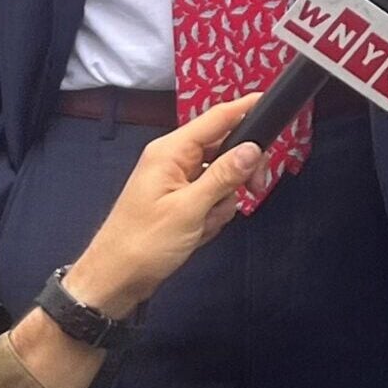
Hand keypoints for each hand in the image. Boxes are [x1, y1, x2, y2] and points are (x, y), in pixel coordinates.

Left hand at [62, 95, 263, 318]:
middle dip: (239, 172)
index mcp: (172, 151)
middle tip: (254, 190)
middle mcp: (175, 159)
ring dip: (222, 202)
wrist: (111, 285)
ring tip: (205, 225)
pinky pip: (211, 197)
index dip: (247, 107)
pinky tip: (199, 232)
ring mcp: (177, 181)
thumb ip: (224, 176)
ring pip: (222, 176)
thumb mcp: (189, 210)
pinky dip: (212, 214)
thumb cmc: (144, 244)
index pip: (218, 117)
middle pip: (225, 147)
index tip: (275, 102)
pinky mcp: (180, 202)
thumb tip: (254, 147)